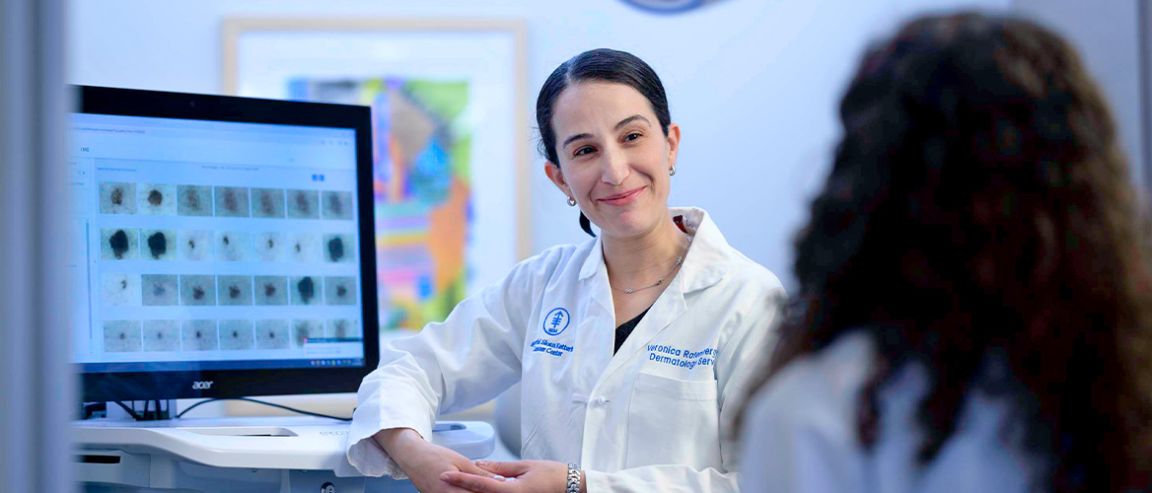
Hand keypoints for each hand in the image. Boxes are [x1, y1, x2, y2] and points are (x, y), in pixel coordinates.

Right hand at [374, 428, 499, 492]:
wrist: (412, 457)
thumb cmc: (434, 456)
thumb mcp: (462, 461)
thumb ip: (481, 474)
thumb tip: (500, 480)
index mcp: (451, 490)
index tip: (504, 491)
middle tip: (497, 489)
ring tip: (486, 488)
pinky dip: (466, 492)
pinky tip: (473, 488)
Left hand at [441, 460, 581, 492]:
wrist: (572, 489)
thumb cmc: (552, 476)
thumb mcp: (525, 467)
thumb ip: (500, 468)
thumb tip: (479, 465)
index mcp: (511, 492)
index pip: (479, 484)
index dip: (460, 478)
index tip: (443, 474)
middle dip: (460, 489)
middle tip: (442, 479)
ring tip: (453, 484)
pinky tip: (474, 491)